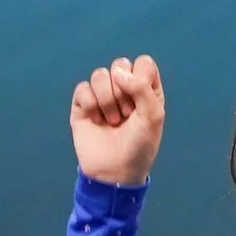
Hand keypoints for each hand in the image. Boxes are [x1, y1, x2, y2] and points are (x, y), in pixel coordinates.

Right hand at [71, 54, 164, 184]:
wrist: (114, 172)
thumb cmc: (139, 147)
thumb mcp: (153, 116)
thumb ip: (142, 87)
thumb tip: (117, 72)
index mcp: (145, 89)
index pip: (143, 63)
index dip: (140, 78)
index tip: (141, 102)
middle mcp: (124, 88)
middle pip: (119, 65)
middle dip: (123, 91)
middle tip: (126, 115)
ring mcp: (102, 95)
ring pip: (99, 75)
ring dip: (107, 100)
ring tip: (112, 121)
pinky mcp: (83, 104)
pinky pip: (82, 88)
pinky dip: (90, 105)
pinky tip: (96, 121)